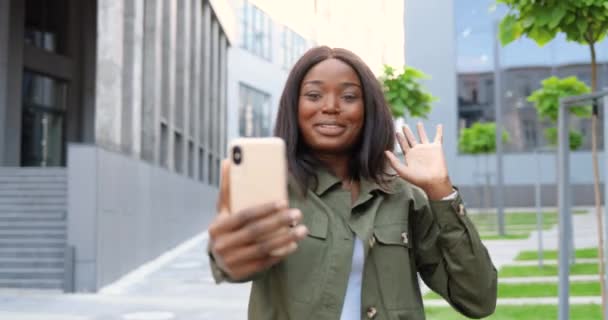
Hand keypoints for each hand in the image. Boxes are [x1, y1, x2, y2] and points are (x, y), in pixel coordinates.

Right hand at [208, 160, 307, 280]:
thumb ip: (228, 188)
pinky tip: (294, 244)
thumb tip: (229, 160)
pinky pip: (265, 262)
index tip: (283, 202)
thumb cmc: (226, 228)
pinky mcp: (242, 273)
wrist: (219, 259)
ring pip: (263, 248)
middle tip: (298, 214)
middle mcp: (222, 245)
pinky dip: (281, 253)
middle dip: (279, 222)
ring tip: (303, 229)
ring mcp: (231, 261)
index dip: (264, 209)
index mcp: (217, 226)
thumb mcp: (224, 210)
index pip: (243, 216)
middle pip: (256, 232)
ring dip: (286, 238)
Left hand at [385, 122, 452, 199]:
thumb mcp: (402, 171)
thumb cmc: (418, 179)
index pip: (403, 145)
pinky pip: (438, 137)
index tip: (396, 132)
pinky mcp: (437, 148)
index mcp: (410, 156)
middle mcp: (418, 151)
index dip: (400, 138)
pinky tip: (440, 125)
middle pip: (411, 139)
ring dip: (421, 130)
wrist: (433, 181)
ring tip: (418, 123)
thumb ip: (393, 161)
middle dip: (407, 132)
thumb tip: (385, 151)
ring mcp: (427, 149)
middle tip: (403, 125)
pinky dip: (439, 131)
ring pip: (423, 136)